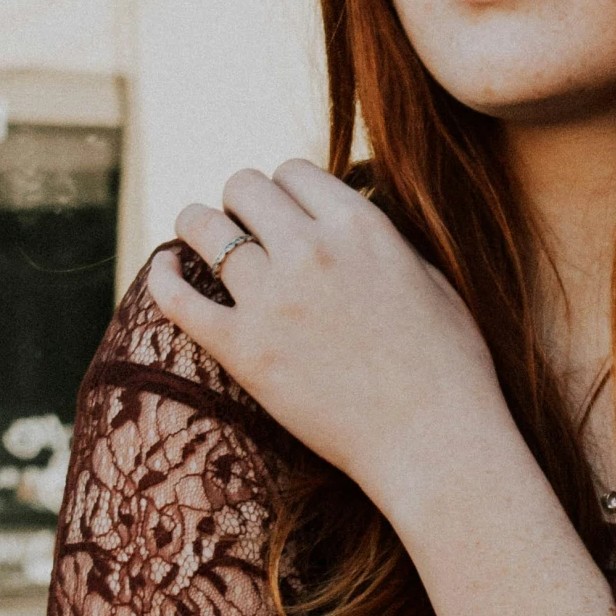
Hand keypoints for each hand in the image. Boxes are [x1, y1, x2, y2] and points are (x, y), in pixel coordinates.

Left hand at [146, 161, 506, 514]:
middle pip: (243, 187)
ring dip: (199, 227)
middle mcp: (310, 250)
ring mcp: (271, 299)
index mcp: (360, 226)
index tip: (286, 214)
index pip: (294, 172)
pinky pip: (177, 296)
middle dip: (243, 203)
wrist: (435, 444)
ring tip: (199, 240)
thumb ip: (384, 240)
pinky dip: (164, 277)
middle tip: (247, 230)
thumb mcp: (431, 279)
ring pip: (203, 226)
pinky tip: (167, 271)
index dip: (286, 190)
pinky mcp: (242, 350)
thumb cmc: (451, 369)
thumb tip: (347, 222)